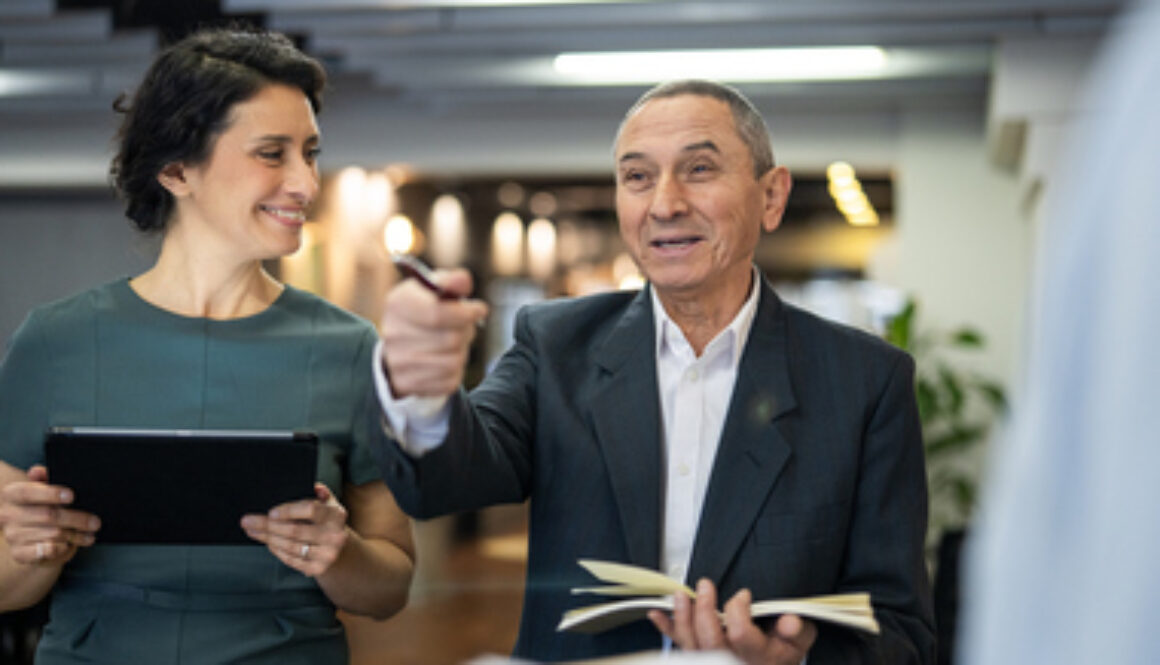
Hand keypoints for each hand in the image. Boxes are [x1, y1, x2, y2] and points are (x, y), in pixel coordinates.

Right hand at [0, 465, 99, 564]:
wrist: (33, 539)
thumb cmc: (43, 508)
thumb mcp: (45, 491)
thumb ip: (45, 478)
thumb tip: (38, 471)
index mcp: (11, 494)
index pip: (28, 492)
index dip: (50, 493)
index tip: (72, 496)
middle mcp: (7, 515)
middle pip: (47, 515)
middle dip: (76, 518)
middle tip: (95, 522)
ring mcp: (12, 535)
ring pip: (52, 533)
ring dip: (75, 534)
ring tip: (89, 533)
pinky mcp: (19, 553)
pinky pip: (47, 550)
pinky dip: (62, 547)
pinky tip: (69, 544)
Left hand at [241, 483, 349, 576]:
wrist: (339, 550)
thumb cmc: (326, 522)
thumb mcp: (328, 505)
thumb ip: (322, 494)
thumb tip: (315, 487)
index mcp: (337, 515)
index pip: (311, 510)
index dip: (289, 511)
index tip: (270, 512)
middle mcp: (335, 536)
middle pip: (295, 531)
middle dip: (268, 526)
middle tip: (248, 521)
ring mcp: (327, 554)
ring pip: (290, 546)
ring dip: (268, 538)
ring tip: (253, 531)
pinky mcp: (318, 569)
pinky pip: (291, 559)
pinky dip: (277, 551)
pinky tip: (268, 543)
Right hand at [379, 268, 487, 397]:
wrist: (402, 344)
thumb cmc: (425, 310)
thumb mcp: (434, 289)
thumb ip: (451, 282)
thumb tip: (463, 281)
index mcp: (398, 304)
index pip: (437, 313)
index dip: (466, 313)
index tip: (480, 309)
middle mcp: (393, 334)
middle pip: (450, 339)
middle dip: (465, 332)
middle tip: (464, 327)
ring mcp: (398, 362)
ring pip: (452, 362)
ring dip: (462, 352)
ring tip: (454, 344)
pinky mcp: (409, 384)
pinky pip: (449, 381)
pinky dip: (455, 371)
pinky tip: (446, 360)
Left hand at [648, 578, 817, 664]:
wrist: (774, 663)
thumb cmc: (784, 648)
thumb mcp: (800, 639)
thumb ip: (797, 629)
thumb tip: (789, 621)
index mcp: (760, 657)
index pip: (741, 633)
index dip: (738, 609)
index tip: (744, 594)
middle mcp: (735, 663)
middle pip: (711, 641)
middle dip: (704, 609)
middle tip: (705, 585)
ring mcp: (716, 662)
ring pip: (692, 645)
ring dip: (682, 617)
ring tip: (680, 595)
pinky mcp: (703, 658)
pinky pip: (681, 646)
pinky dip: (667, 629)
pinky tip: (656, 615)